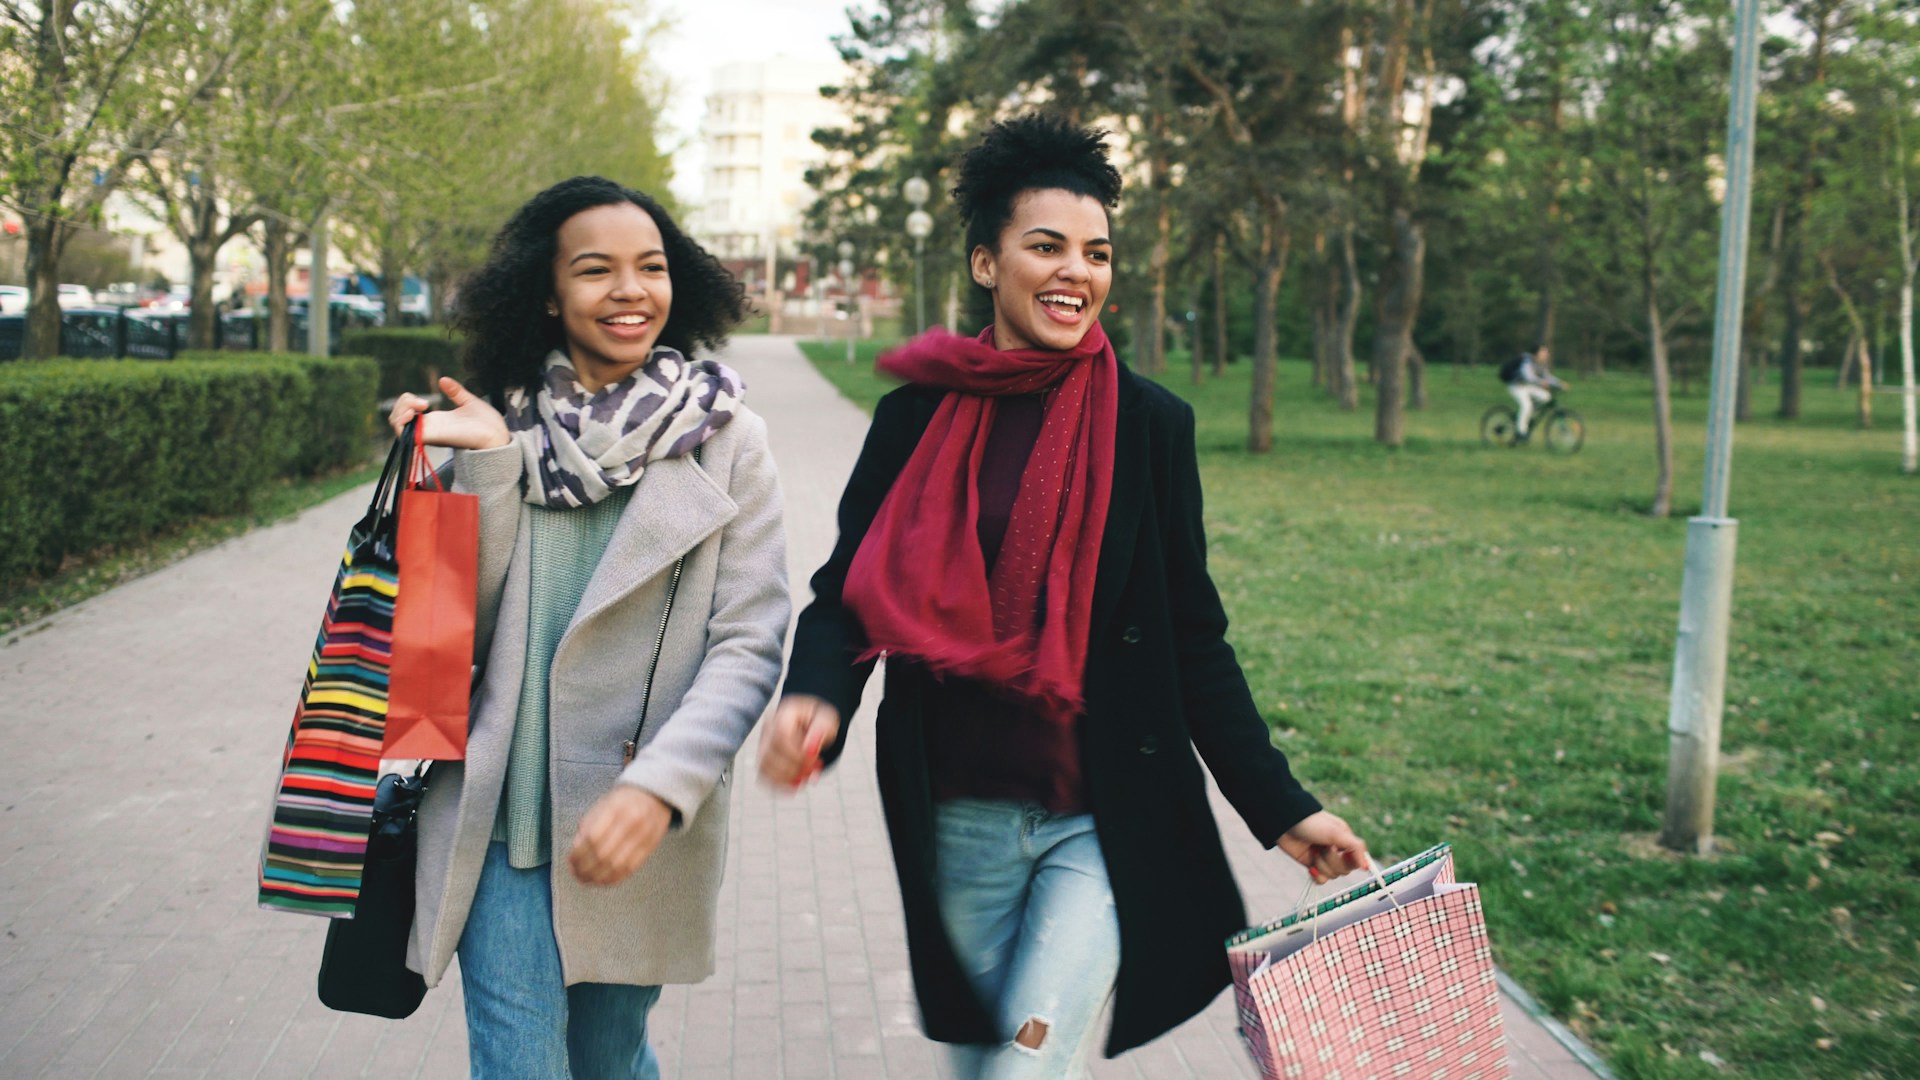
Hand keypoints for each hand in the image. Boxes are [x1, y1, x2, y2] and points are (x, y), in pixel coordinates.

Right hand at [388, 375, 510, 449]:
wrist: (498, 435)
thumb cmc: (487, 423)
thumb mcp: (468, 402)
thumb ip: (455, 392)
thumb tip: (443, 380)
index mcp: (435, 421)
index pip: (406, 414)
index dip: (407, 402)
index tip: (425, 400)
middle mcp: (429, 428)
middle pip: (397, 419)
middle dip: (400, 404)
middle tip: (422, 402)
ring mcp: (429, 433)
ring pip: (397, 426)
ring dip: (399, 412)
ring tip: (418, 407)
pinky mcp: (433, 438)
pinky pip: (406, 436)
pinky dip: (402, 424)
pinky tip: (415, 414)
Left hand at [567, 785, 672, 885]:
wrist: (653, 795)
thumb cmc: (621, 802)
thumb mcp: (601, 806)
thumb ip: (587, 828)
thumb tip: (575, 855)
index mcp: (615, 808)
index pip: (592, 838)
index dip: (578, 854)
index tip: (570, 861)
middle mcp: (631, 822)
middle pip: (603, 854)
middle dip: (585, 869)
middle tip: (576, 874)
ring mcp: (643, 836)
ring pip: (616, 865)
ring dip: (597, 877)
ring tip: (586, 879)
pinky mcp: (650, 847)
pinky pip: (629, 869)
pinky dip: (613, 878)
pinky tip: (602, 880)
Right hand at [759, 694, 839, 789]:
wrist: (810, 721)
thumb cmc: (818, 720)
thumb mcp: (826, 720)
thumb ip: (822, 730)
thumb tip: (811, 749)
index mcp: (784, 713)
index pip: (781, 736)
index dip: (797, 754)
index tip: (816, 761)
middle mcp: (768, 727)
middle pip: (771, 752)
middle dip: (794, 768)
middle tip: (815, 772)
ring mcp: (762, 743)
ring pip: (764, 766)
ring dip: (787, 778)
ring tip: (808, 778)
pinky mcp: (763, 758)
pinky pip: (763, 775)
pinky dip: (780, 784)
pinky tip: (797, 787)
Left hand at [1278, 810, 1370, 884]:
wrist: (1284, 823)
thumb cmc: (1312, 823)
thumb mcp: (1336, 832)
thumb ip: (1355, 847)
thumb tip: (1366, 867)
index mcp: (1345, 840)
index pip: (1357, 860)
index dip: (1350, 861)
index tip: (1342, 854)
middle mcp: (1337, 850)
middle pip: (1344, 870)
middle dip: (1331, 861)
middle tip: (1322, 847)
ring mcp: (1324, 858)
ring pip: (1332, 875)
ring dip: (1321, 865)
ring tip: (1313, 851)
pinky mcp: (1312, 864)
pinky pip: (1321, 880)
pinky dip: (1316, 875)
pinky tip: (1310, 866)